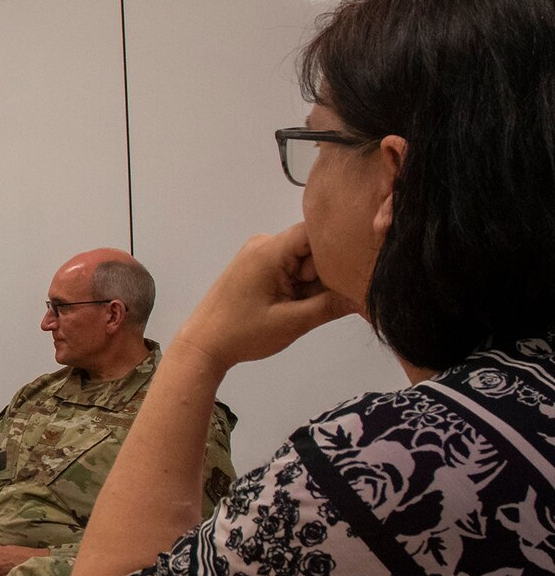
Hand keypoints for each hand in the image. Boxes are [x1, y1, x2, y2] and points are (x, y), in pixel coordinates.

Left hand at [175, 224, 361, 371]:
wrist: (204, 344)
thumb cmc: (241, 334)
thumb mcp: (293, 322)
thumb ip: (333, 305)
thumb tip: (370, 294)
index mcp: (269, 250)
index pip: (317, 231)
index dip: (340, 247)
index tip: (358, 266)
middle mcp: (265, 243)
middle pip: (314, 246)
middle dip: (329, 270)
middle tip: (336, 296)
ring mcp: (261, 253)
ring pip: (306, 258)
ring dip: (316, 281)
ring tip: (315, 304)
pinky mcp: (259, 266)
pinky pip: (293, 266)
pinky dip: (303, 284)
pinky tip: (303, 302)